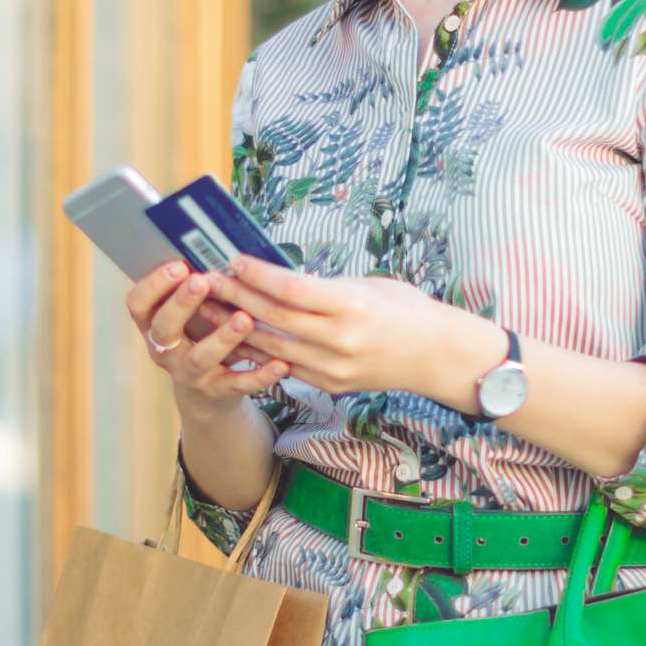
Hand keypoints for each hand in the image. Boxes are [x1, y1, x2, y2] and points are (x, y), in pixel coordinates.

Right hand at [125, 261, 293, 406]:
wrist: (207, 396)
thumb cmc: (201, 338)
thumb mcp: (192, 315)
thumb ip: (199, 289)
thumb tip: (226, 249)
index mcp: (154, 324)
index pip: (138, 304)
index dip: (154, 285)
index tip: (178, 266)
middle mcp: (166, 350)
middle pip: (164, 328)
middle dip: (182, 304)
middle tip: (203, 282)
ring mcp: (190, 373)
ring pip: (201, 357)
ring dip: (222, 336)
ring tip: (245, 319)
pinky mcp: (218, 391)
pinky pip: (238, 384)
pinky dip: (259, 375)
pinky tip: (279, 363)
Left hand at [207, 257, 500, 404]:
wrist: (437, 356)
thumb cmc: (407, 310)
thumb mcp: (368, 285)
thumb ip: (325, 286)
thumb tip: (279, 278)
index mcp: (352, 306)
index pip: (292, 289)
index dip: (258, 274)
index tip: (234, 259)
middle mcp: (340, 340)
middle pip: (275, 318)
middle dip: (237, 297)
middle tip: (207, 280)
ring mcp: (334, 368)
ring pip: (272, 347)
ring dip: (237, 328)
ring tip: (211, 310)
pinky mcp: (331, 385)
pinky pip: (286, 367)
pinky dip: (259, 352)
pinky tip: (237, 338)